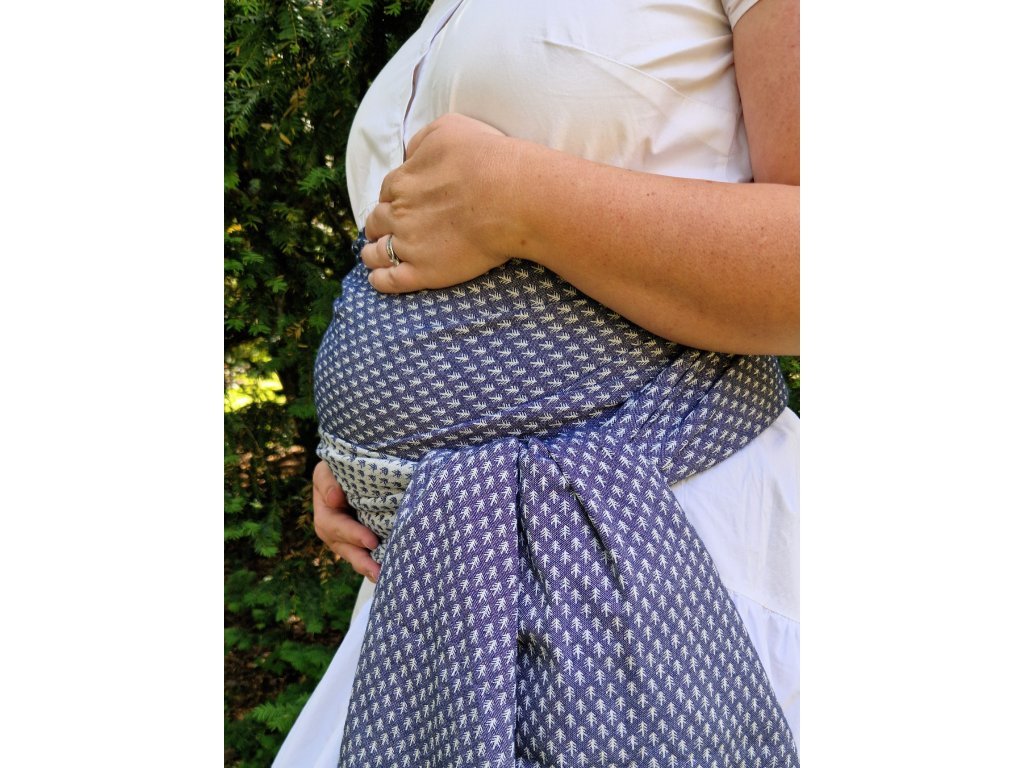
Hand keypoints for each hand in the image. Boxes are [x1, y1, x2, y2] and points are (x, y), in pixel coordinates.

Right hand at [312, 460, 379, 582]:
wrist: (353, 469)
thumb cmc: (341, 466)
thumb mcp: (328, 468)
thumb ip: (328, 481)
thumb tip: (334, 500)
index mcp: (324, 510)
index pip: (335, 526)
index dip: (353, 534)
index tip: (372, 541)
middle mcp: (331, 527)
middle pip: (344, 547)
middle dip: (361, 559)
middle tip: (377, 570)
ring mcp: (343, 536)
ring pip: (353, 555)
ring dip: (366, 567)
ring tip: (381, 577)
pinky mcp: (357, 540)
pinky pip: (362, 554)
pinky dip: (372, 564)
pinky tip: (385, 573)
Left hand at [361, 113, 519, 292]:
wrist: (512, 196)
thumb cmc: (486, 158)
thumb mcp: (448, 129)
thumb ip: (420, 141)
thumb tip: (409, 154)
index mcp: (402, 181)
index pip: (386, 192)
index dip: (392, 199)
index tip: (398, 204)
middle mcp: (399, 213)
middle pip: (376, 222)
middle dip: (379, 225)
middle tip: (385, 231)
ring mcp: (409, 245)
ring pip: (376, 253)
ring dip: (372, 253)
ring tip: (374, 257)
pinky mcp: (423, 272)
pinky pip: (389, 281)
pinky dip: (379, 280)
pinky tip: (379, 279)